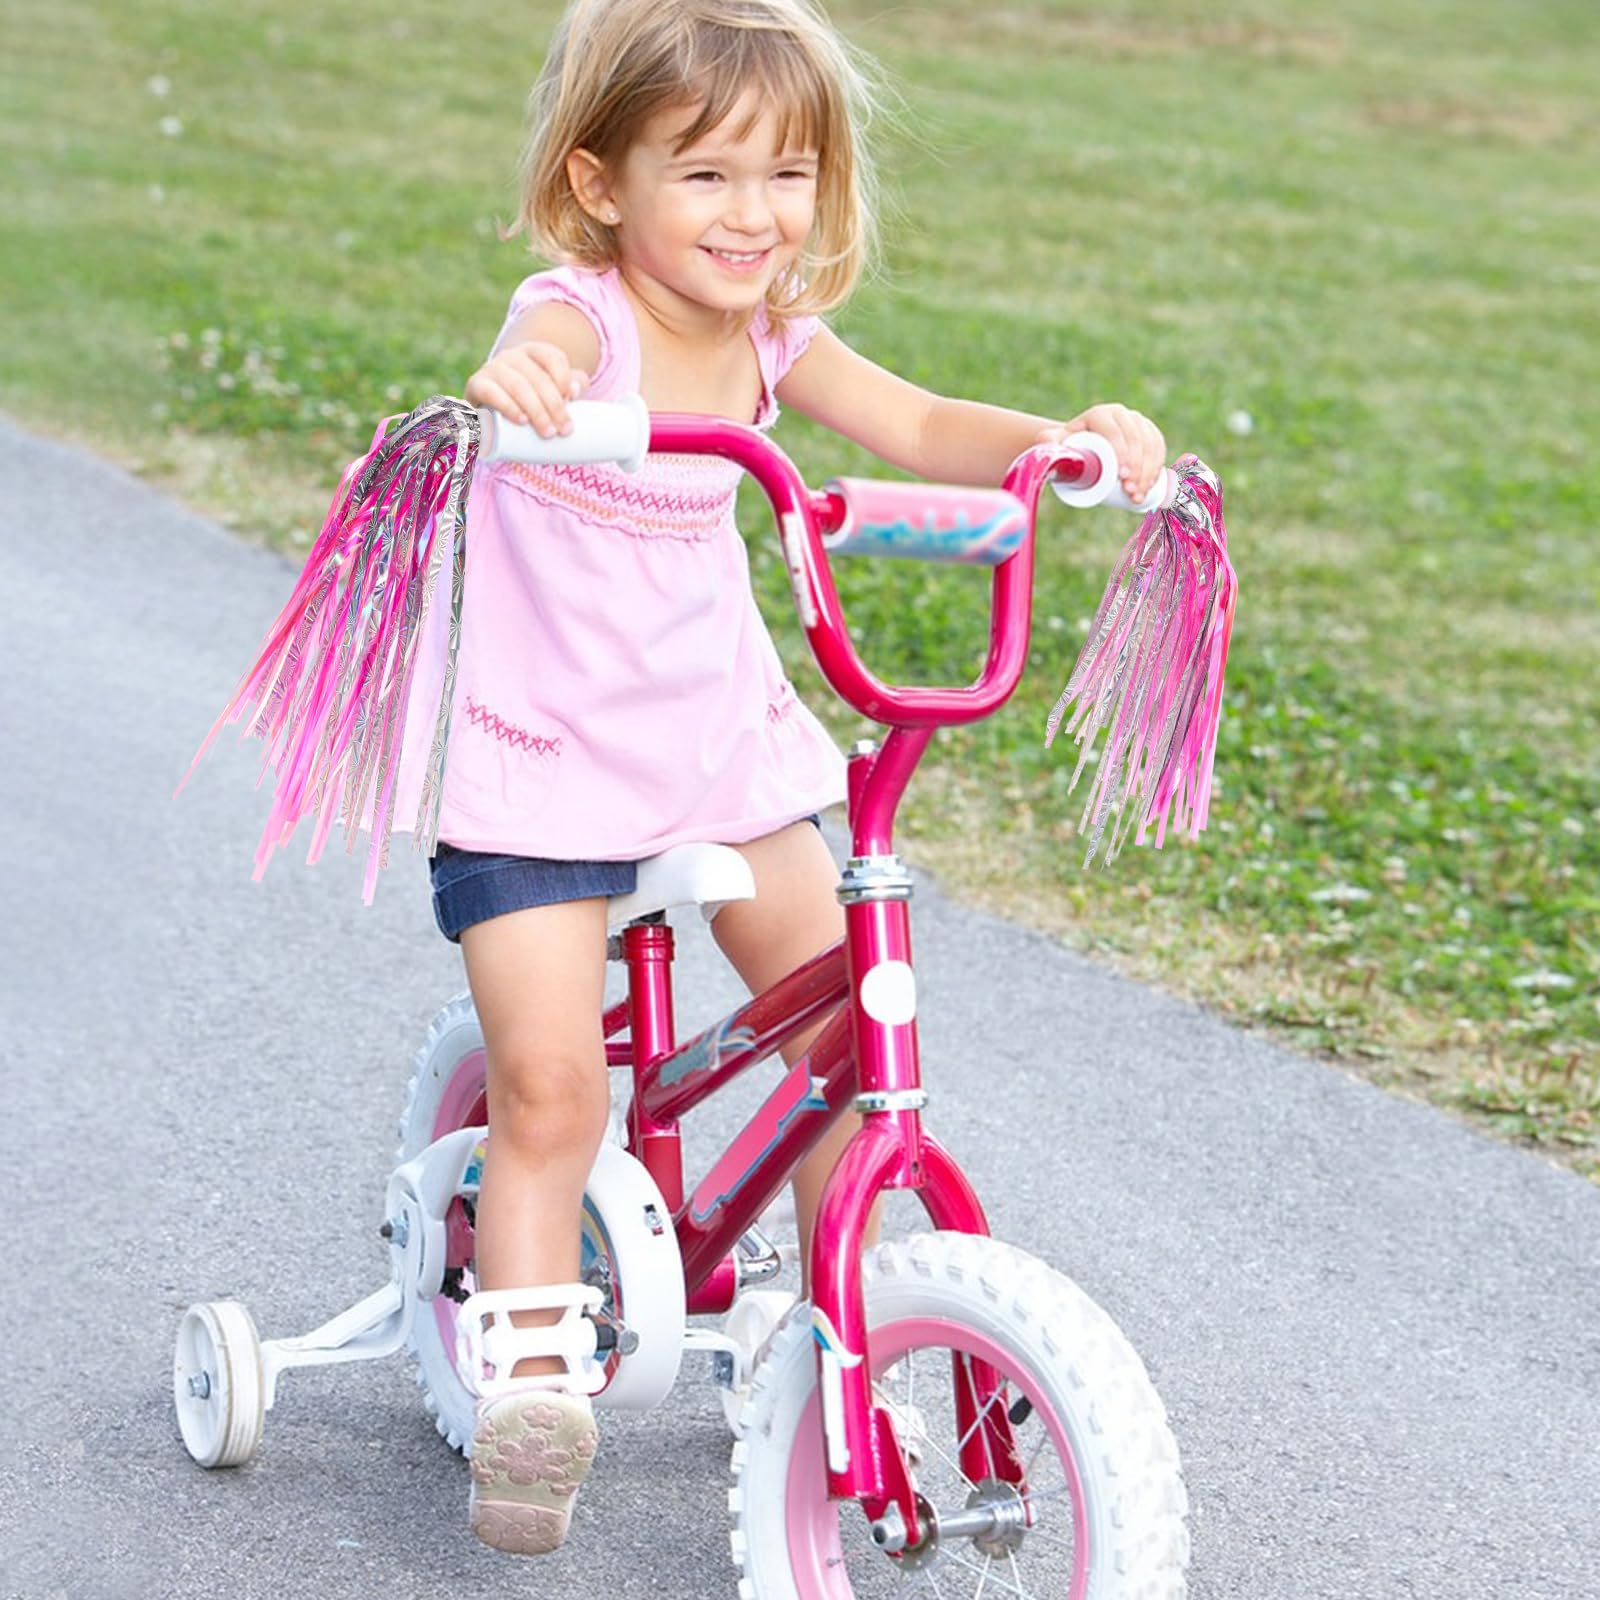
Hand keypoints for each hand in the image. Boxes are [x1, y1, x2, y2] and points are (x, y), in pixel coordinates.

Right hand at [464, 340, 589, 437]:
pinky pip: (491, 392)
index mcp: (533, 352)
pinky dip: (508, 406)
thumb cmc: (530, 400)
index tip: (572, 399)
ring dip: (536, 410)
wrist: (490, 408)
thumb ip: (571, 384)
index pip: (553, 357)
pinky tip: (522, 420)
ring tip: (548, 432)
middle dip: (554, 405)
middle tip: (564, 430)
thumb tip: (577, 388)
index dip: (564, 377)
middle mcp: (512, 356)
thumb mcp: (552, 389)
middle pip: (538, 377)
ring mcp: (492, 368)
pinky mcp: (476, 384)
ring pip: (518, 386)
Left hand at [1037, 403, 1164, 501]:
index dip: (1122, 454)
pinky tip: (1152, 485)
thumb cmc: (1068, 447)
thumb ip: (1047, 442)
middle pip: (1136, 440)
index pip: (1116, 432)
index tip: (1121, 478)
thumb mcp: (1057, 444)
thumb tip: (1043, 442)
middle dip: (1137, 468)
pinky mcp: (1149, 432)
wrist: (1081, 445)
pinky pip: (1159, 446)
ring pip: (1150, 444)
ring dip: (1149, 471)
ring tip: (1138, 495)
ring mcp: (1137, 422)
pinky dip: (1157, 467)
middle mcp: (1121, 414)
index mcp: (1100, 414)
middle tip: (1130, 492)